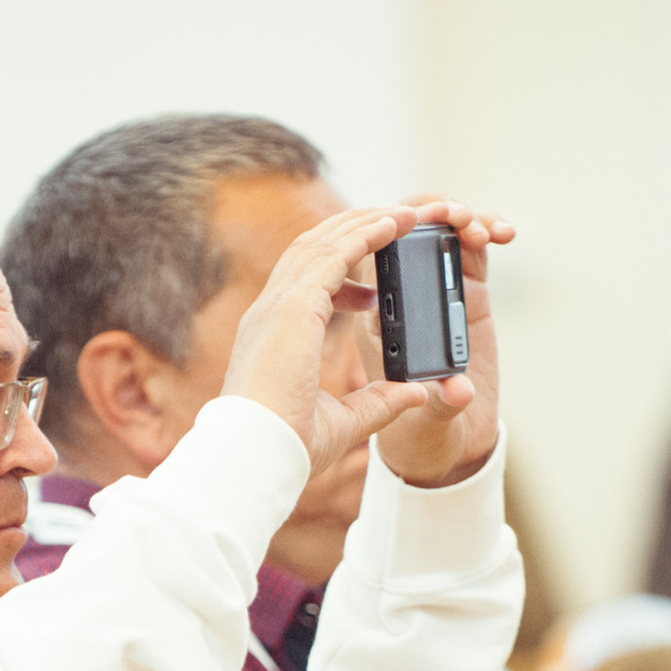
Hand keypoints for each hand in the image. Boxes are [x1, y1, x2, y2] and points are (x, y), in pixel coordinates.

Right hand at [223, 206, 432, 478]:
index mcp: (274, 338)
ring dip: (366, 222)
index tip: (373, 291)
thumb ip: (378, 403)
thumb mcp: (344, 423)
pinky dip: (365, 234)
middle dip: (355, 231)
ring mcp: (278, 305)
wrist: (255, 457)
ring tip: (406, 212)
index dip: (340, 279)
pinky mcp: (293, 307)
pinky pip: (335, 255)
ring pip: (324, 243)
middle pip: (313, 251)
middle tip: (396, 224)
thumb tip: (414, 394)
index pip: (305, 287)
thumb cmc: (287, 449)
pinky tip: (395, 223)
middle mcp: (270, 313)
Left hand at [368, 196, 511, 487]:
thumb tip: (458, 390)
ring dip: (453, 217)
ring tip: (479, 229)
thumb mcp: (421, 421)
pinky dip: (480, 233)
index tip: (409, 221)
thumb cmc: (414, 437)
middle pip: (395, 231)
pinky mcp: (460, 297)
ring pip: (429, 234)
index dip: (378, 231)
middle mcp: (393, 304)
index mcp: (367, 324)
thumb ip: (437, 401)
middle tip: (452, 217)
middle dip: (421, 214)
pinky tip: (500, 235)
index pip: (357, 260)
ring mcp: (427, 297)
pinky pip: (464, 251)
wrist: (433, 454)